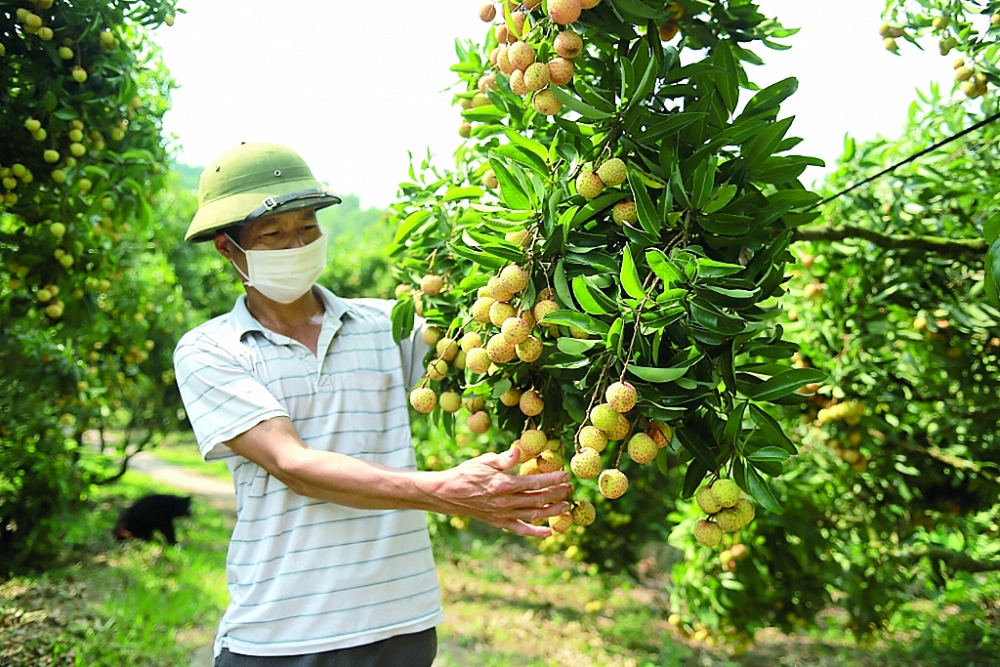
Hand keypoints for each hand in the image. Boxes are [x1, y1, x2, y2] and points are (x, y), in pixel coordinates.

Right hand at [433, 445, 572, 537]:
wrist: (448, 493)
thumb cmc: (467, 473)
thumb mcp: (485, 460)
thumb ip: (505, 458)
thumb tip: (519, 449)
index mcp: (504, 485)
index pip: (535, 483)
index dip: (553, 479)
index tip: (565, 475)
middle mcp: (506, 502)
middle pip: (539, 499)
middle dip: (557, 493)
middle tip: (570, 488)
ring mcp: (503, 515)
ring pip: (534, 515)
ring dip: (552, 511)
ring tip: (566, 505)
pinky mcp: (499, 523)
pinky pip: (520, 530)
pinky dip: (535, 532)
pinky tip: (549, 532)